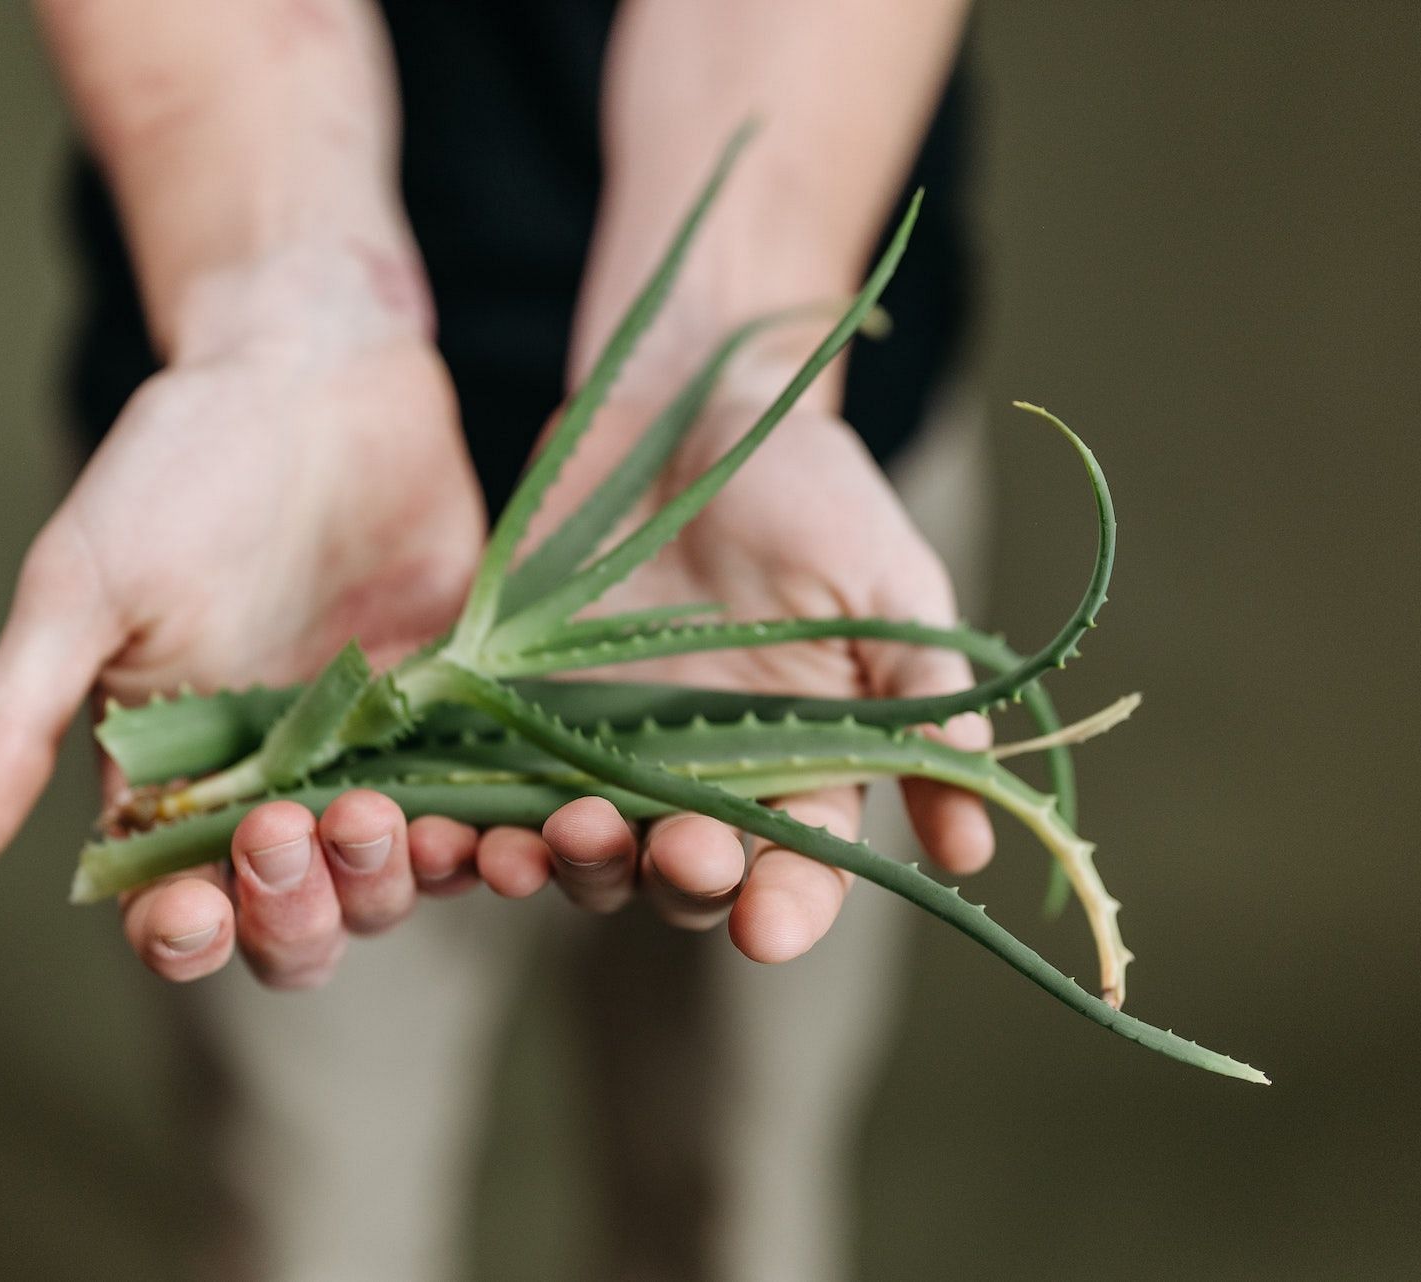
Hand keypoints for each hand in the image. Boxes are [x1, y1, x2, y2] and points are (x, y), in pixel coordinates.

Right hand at [0, 248, 485, 987]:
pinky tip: (514, 830)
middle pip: (295, 923)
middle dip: (295, 911)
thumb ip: (18, 720)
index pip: (175, 907)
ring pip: (394, 883)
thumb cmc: (175, 468)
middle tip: (293, 832)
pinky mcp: (465, 716)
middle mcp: (277, 789)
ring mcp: (377, 758)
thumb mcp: (80, 587)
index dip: (185, 934)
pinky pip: (489, 808)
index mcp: (172, 779)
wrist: (313, 369)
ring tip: (386, 819)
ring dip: (392, 881)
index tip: (195, 908)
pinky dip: (502, 839)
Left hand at [434, 362, 993, 961]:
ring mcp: (600, 750)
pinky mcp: (515, 713)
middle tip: (674, 852)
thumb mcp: (884, 581)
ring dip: (565, 866)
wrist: (687, 403)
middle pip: (684, 878)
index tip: (769, 929)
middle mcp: (698, 778)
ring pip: (581, 852)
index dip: (788, 908)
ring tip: (544, 846)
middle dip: (679, 880)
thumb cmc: (807, 487)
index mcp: (798, 764)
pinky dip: (466, 826)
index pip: (799, 869)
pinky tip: (447, 830)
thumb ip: (919, 697)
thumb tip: (973, 844)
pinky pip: (486, 792)